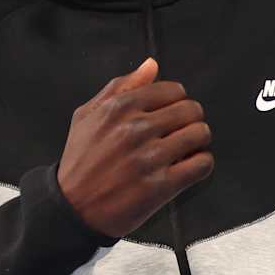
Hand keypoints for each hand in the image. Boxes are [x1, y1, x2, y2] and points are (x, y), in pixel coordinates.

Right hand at [57, 58, 213, 237]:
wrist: (72, 208)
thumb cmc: (80, 161)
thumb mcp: (88, 116)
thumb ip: (121, 87)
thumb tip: (151, 66)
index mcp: (119, 108)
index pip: (173, 90)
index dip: (177, 101)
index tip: (171, 114)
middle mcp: (135, 129)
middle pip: (191, 110)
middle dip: (190, 120)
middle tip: (181, 132)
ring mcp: (149, 158)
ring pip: (200, 134)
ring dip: (198, 141)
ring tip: (186, 149)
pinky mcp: (160, 186)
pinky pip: (201, 164)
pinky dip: (202, 164)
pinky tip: (188, 167)